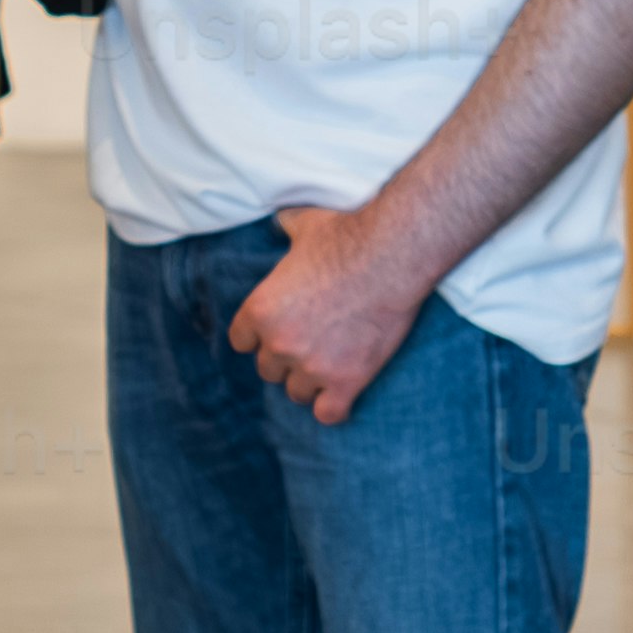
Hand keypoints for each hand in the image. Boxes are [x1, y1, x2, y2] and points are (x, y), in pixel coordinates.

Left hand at [230, 200, 430, 421]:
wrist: (391, 256)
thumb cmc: (347, 236)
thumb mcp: (304, 225)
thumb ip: (285, 228)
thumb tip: (280, 219)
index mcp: (260, 309)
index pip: (241, 342)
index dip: (258, 338)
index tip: (277, 332)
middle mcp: (279, 343)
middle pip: (268, 371)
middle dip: (286, 360)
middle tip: (311, 345)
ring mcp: (312, 366)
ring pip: (296, 393)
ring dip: (309, 383)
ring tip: (328, 367)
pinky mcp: (347, 381)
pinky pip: (328, 413)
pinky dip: (334, 407)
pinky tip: (343, 393)